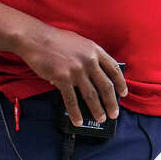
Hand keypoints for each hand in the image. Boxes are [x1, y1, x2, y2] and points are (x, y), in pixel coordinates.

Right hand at [0, 3, 127, 126]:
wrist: (36, 38)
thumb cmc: (56, 40)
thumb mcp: (80, 43)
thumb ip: (89, 56)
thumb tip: (95, 75)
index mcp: (95, 50)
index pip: (113, 69)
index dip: (120, 83)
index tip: (123, 93)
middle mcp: (89, 60)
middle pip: (105, 86)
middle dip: (111, 102)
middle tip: (114, 114)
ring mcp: (76, 70)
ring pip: (91, 95)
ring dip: (97, 110)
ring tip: (100, 119)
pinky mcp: (63, 78)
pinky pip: (71, 100)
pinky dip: (76, 113)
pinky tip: (78, 120)